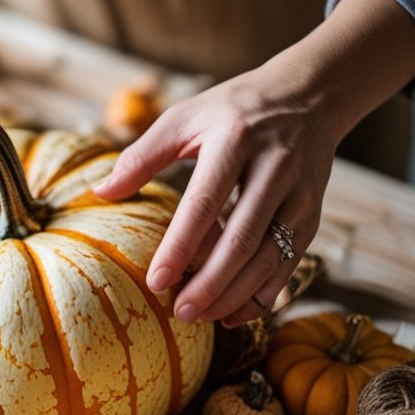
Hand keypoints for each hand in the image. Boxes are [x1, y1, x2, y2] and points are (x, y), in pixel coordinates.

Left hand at [93, 0, 414, 325]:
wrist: (308, 97)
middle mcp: (275, 169)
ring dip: (235, 294)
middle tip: (180, 313)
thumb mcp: (184, 118)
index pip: (205, 203)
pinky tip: (232, 314)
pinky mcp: (312, 216)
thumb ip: (142, 155)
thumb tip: (101, 192)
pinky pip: (289, 264)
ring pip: (270, 258)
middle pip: (243, 239)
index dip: (181, 246)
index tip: (156, 282)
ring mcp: (300, 195)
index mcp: (235, 141)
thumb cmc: (232, 111)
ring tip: (200, 317)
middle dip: (211, 283)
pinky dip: (262, 295)